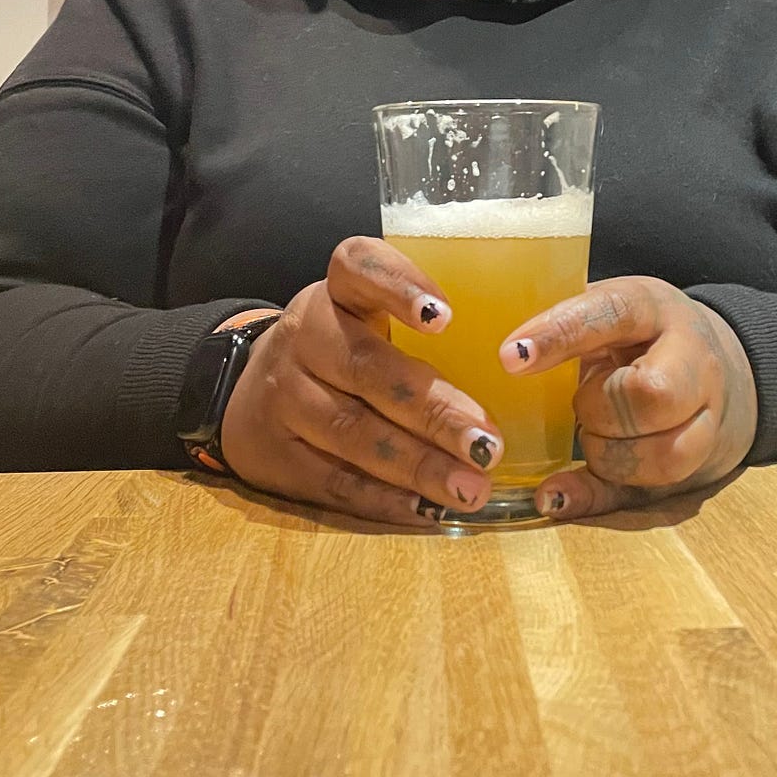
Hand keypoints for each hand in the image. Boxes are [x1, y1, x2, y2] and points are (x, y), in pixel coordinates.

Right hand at [218, 238, 504, 524]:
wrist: (249, 393)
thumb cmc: (345, 345)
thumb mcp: (368, 313)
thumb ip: (426, 324)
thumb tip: (527, 354)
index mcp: (336, 291)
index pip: (357, 266)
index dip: (398, 286)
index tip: (445, 317)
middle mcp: (304, 335)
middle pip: (367, 369)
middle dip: (433, 410)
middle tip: (488, 444)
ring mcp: (283, 396)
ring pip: (352, 432)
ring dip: (417, 465)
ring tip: (471, 488)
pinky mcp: (274, 453)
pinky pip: (332, 480)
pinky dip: (383, 499)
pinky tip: (426, 510)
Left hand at [500, 278, 758, 519]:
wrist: (717, 363)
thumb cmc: (637, 335)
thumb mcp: (608, 311)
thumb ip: (564, 322)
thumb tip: (502, 350)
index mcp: (655, 309)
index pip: (614, 312)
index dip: (562, 334)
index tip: (511, 357)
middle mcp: (693, 361)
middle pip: (653, 393)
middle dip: (598, 409)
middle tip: (579, 405)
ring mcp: (704, 418)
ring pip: (663, 454)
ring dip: (605, 454)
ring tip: (588, 436)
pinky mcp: (692, 467)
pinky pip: (645, 494)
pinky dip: (593, 498)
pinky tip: (554, 496)